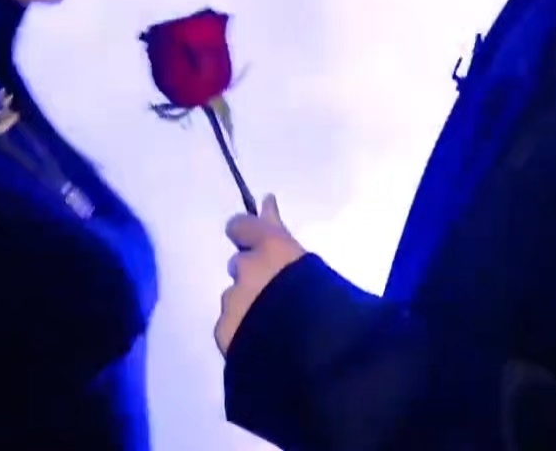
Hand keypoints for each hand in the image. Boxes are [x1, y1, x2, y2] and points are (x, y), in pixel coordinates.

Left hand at [216, 194, 305, 355]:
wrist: (315, 355)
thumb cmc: (331, 303)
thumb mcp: (314, 264)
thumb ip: (283, 236)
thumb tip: (266, 200)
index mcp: (272, 249)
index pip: (242, 226)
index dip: (246, 233)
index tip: (253, 241)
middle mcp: (246, 270)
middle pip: (240, 265)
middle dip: (253, 276)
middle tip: (276, 295)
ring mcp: (231, 303)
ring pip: (235, 298)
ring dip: (248, 306)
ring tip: (274, 328)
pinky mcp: (224, 333)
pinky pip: (230, 326)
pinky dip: (242, 331)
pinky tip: (262, 347)